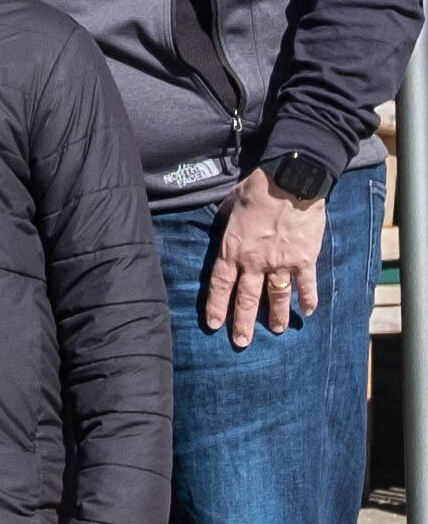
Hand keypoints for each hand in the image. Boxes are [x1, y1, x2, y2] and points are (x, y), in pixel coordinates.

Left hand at [201, 170, 325, 348]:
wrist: (291, 181)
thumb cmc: (256, 189)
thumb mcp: (228, 205)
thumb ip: (224, 223)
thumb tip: (220, 226)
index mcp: (232, 250)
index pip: (220, 286)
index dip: (217, 307)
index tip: (214, 325)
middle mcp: (255, 262)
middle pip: (247, 299)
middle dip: (243, 323)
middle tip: (241, 342)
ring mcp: (282, 262)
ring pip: (277, 297)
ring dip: (277, 316)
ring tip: (277, 331)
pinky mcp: (306, 258)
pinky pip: (307, 284)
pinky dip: (308, 299)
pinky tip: (308, 311)